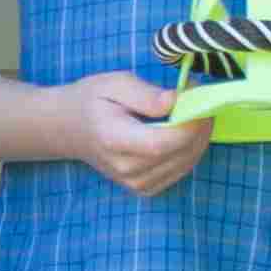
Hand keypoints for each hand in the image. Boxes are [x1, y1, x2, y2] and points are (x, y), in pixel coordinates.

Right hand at [49, 66, 212, 198]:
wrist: (70, 128)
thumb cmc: (92, 101)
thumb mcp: (114, 83)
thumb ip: (146, 94)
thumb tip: (176, 101)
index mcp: (114, 140)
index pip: (162, 142)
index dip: (189, 123)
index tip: (196, 96)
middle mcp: (126, 168)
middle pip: (179, 153)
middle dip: (200, 126)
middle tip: (200, 99)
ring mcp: (135, 182)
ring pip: (186, 163)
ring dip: (199, 138)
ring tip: (194, 112)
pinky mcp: (144, 188)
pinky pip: (180, 171)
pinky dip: (190, 151)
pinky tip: (184, 132)